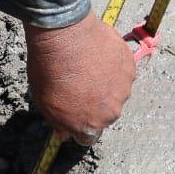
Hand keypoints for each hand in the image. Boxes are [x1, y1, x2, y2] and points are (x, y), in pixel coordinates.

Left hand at [25, 10, 134, 145]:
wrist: (65, 36)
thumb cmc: (50, 68)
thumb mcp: (44, 102)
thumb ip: (57, 122)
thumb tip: (64, 134)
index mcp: (88, 126)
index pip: (88, 137)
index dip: (80, 124)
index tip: (75, 111)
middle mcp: (110, 113)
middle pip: (104, 114)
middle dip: (95, 103)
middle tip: (81, 83)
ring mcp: (123, 90)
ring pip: (116, 92)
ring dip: (107, 84)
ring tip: (90, 66)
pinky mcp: (130, 68)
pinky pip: (123, 72)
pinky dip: (114, 66)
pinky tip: (99, 55)